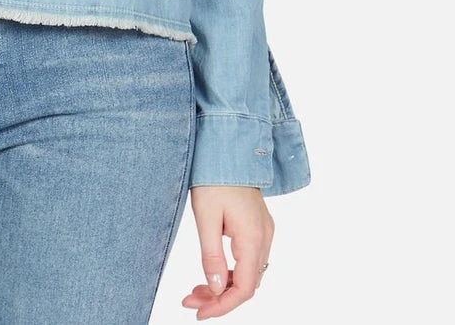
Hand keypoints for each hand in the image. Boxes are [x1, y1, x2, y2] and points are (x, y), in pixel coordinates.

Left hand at [181, 186, 273, 317]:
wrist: (228, 147)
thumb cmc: (214, 177)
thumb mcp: (206, 217)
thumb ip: (212, 256)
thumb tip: (217, 290)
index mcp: (253, 237)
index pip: (245, 288)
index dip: (223, 306)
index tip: (199, 313)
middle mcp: (264, 238)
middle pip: (247, 284)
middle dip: (219, 298)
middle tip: (190, 301)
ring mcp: (264, 232)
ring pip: (248, 273)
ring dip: (224, 287)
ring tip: (196, 290)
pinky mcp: (258, 226)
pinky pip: (248, 260)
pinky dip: (231, 272)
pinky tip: (213, 273)